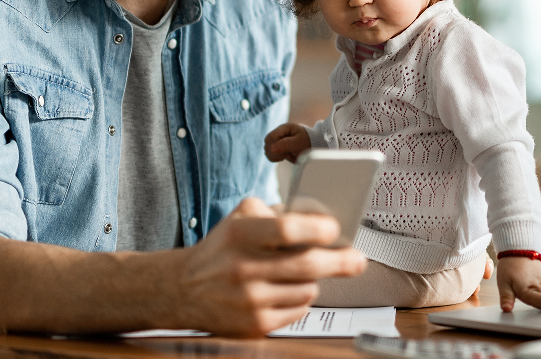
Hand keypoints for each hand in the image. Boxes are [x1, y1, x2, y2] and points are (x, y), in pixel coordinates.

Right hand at [172, 197, 365, 335]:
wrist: (183, 290)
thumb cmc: (221, 249)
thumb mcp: (238, 219)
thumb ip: (275, 214)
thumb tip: (320, 220)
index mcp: (239, 235)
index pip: (285, 229)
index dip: (316, 228)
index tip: (335, 229)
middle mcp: (242, 268)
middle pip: (307, 264)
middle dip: (341, 261)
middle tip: (357, 259)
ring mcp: (249, 300)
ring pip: (309, 288)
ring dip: (314, 279)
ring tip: (299, 273)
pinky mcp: (255, 325)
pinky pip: (299, 310)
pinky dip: (300, 298)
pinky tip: (285, 290)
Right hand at [264, 123, 311, 162]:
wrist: (312, 146)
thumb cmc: (307, 142)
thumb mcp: (298, 143)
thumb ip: (285, 144)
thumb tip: (271, 149)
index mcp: (284, 128)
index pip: (271, 137)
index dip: (274, 147)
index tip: (285, 153)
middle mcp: (278, 133)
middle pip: (267, 143)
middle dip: (276, 152)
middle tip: (287, 154)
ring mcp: (277, 140)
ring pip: (267, 150)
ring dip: (276, 155)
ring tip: (287, 155)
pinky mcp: (277, 147)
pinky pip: (270, 154)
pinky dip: (275, 158)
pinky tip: (283, 157)